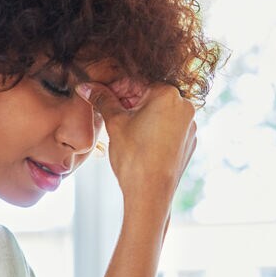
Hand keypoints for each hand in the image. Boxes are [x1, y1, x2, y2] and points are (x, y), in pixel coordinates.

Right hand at [76, 80, 196, 215]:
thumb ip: (102, 99)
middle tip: (109, 110)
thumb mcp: (115, 122)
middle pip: (150, 96)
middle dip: (128, 101)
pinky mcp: (189, 143)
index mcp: (168, 94)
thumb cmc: (133, 157)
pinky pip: (169, 129)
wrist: (150, 193)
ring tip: (122, 127)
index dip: (115, 88)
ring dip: (141, 115)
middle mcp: (185, 107)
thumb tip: (86, 86)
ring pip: (160, 113)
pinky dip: (154, 130)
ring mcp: (189, 126)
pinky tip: (138, 140)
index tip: (101, 95)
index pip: (137, 82)